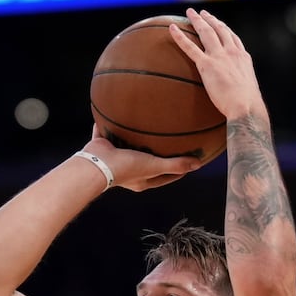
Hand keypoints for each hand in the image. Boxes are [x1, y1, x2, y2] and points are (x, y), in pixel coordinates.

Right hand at [81, 125, 202, 191]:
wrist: (96, 164)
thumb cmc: (126, 168)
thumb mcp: (154, 166)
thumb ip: (176, 164)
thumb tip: (198, 164)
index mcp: (141, 180)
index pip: (164, 177)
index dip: (178, 171)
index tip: (189, 161)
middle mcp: (129, 171)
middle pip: (147, 163)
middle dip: (157, 155)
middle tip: (169, 144)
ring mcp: (115, 159)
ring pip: (129, 148)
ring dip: (136, 140)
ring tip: (145, 129)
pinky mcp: (103, 147)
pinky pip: (108, 134)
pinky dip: (111, 127)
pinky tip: (116, 115)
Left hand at [170, 8, 266, 121]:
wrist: (245, 106)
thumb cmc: (246, 106)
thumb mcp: (246, 92)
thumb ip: (238, 87)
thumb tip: (234, 97)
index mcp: (243, 57)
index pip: (233, 38)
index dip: (224, 28)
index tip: (218, 23)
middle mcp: (232, 52)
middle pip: (220, 29)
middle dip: (210, 19)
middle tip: (202, 12)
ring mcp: (219, 56)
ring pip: (206, 32)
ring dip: (197, 20)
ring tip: (189, 13)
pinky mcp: (207, 64)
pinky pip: (190, 47)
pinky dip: (180, 36)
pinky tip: (172, 28)